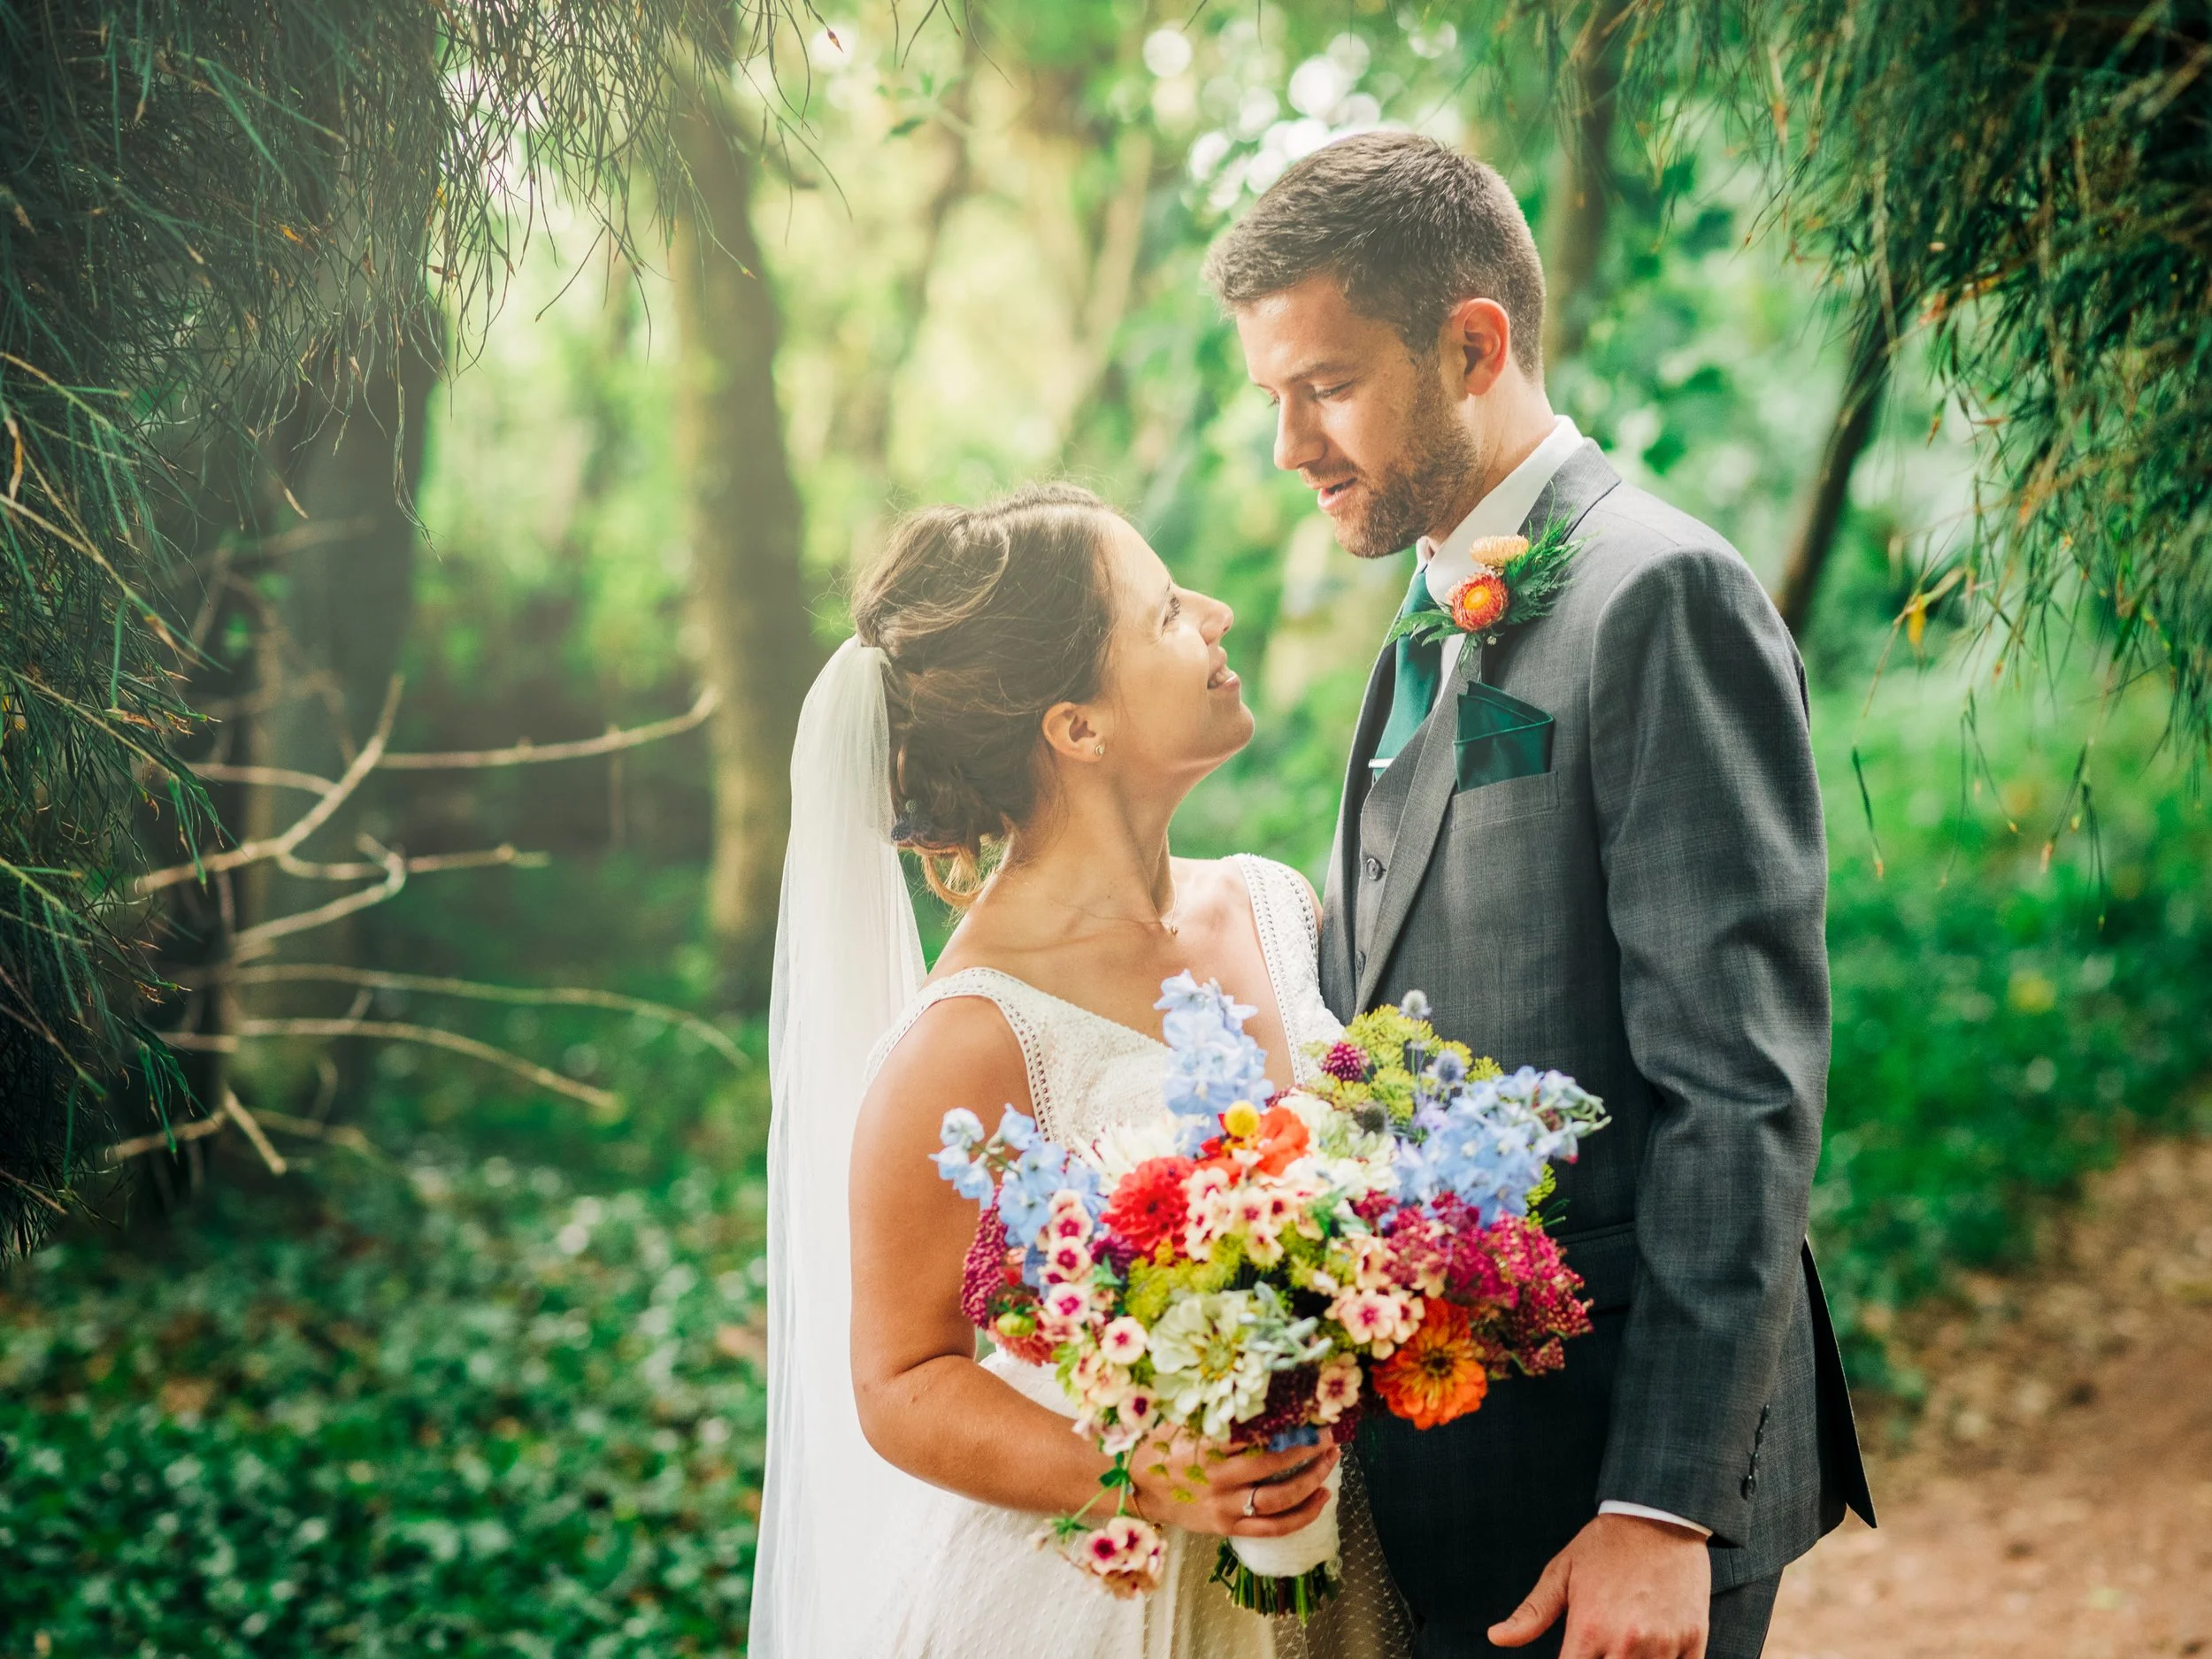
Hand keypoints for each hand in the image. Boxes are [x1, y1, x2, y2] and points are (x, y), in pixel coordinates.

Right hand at [1127, 1427, 1340, 1539]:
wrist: (1136, 1487)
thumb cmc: (1161, 1446)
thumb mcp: (1184, 1420)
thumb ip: (1217, 1412)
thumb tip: (1260, 1393)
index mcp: (1207, 1446)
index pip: (1257, 1432)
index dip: (1288, 1423)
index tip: (1311, 1411)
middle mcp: (1218, 1478)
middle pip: (1274, 1464)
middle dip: (1307, 1448)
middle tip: (1329, 1434)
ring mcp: (1225, 1507)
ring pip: (1279, 1499)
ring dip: (1311, 1479)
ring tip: (1331, 1461)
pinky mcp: (1228, 1528)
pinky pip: (1273, 1528)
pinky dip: (1301, 1516)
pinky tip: (1322, 1498)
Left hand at [1489, 1512, 1711, 1658]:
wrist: (1660, 1516)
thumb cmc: (1606, 1545)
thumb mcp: (1562, 1572)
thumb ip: (1531, 1613)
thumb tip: (1496, 1637)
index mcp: (1588, 1628)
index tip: (1573, 1657)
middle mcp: (1626, 1642)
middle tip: (1599, 1650)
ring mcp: (1663, 1644)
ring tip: (1622, 1648)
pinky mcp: (1694, 1640)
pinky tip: (1652, 1652)